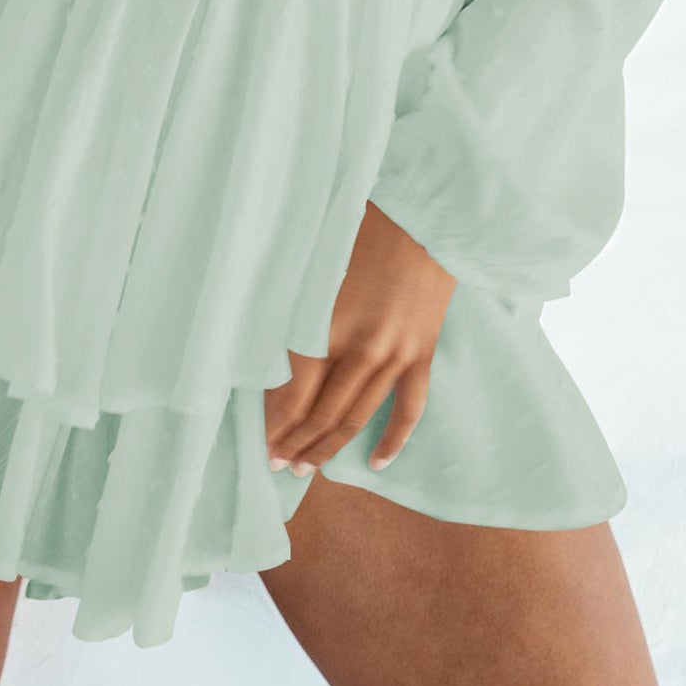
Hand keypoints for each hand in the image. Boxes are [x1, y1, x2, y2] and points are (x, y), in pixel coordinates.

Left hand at [265, 200, 455, 476]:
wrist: (424, 218)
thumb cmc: (358, 231)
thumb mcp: (311, 267)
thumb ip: (289, 312)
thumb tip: (262, 353)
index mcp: (325, 325)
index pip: (294, 393)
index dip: (276, 423)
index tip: (261, 442)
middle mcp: (361, 350)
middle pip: (323, 412)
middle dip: (296, 442)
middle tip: (278, 464)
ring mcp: (396, 356)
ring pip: (358, 417)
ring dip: (331, 446)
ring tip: (308, 468)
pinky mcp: (422, 354)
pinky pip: (409, 408)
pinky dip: (393, 439)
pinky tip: (376, 462)